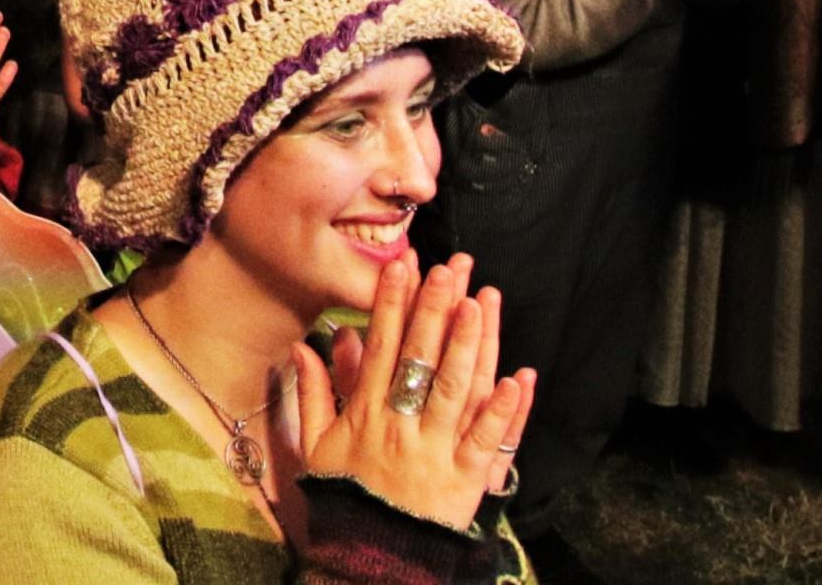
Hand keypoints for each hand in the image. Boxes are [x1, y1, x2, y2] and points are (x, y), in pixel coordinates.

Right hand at [295, 254, 535, 528]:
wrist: (370, 558)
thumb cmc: (346, 497)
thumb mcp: (316, 447)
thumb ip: (313, 393)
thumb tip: (304, 346)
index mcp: (366, 414)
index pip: (381, 347)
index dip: (392, 304)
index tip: (402, 265)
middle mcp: (401, 425)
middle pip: (421, 358)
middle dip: (435, 308)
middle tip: (450, 268)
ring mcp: (435, 450)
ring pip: (455, 389)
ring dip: (468, 344)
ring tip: (479, 302)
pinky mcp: (465, 478)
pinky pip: (486, 440)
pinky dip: (503, 410)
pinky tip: (517, 378)